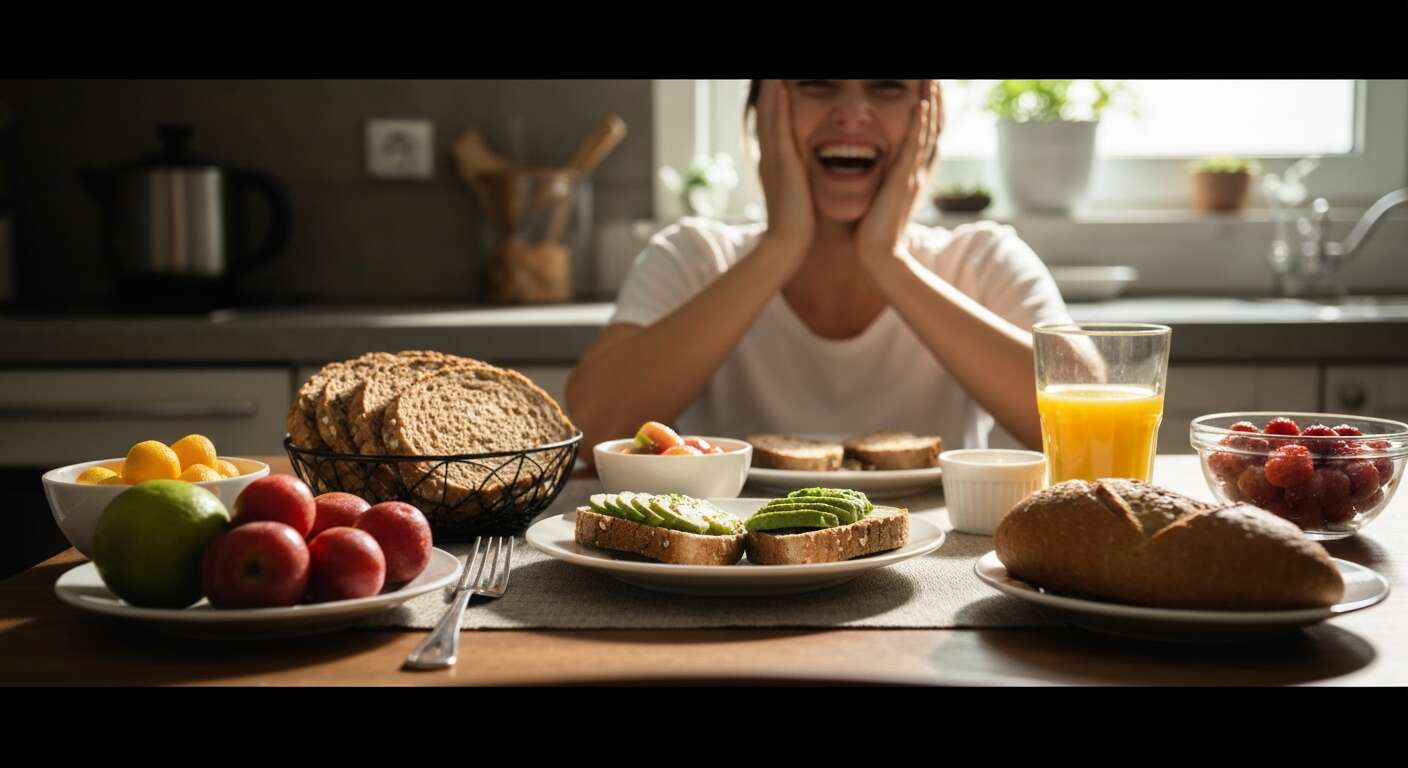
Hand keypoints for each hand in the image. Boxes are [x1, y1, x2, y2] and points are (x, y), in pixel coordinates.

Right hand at [755, 80, 813, 266]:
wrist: (787, 246)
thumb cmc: (798, 228)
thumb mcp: (799, 197)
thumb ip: (801, 183)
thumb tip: (806, 178)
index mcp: (775, 163)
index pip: (772, 124)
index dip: (772, 102)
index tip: (777, 83)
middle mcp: (770, 156)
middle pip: (766, 113)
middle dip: (767, 90)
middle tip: (769, 73)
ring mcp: (774, 158)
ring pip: (769, 114)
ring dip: (770, 89)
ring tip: (772, 72)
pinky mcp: (783, 163)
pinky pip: (779, 125)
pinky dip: (778, 103)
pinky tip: (779, 84)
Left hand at [856, 81, 940, 266]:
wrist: (878, 255)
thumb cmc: (875, 230)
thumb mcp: (884, 197)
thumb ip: (886, 180)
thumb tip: (879, 169)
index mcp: (915, 173)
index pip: (927, 133)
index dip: (932, 110)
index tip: (930, 89)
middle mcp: (920, 170)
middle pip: (934, 127)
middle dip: (936, 100)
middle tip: (937, 78)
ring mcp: (914, 175)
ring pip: (928, 131)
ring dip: (932, 104)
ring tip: (934, 81)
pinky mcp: (904, 181)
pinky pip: (914, 147)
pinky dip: (919, 126)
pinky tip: (921, 106)